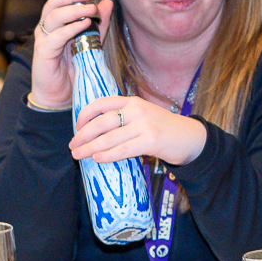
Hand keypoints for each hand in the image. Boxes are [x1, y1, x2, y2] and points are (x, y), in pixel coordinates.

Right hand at [28, 0, 108, 109]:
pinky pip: (56, 36)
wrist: (58, 97)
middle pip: (53, 3)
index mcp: (55, 24)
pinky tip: (84, 25)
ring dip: (73, 10)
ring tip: (91, 10)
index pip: (59, 1)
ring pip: (54, 16)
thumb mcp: (90, 44)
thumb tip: (107, 3)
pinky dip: (70, 28)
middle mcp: (46, 29)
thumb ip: (98, 25)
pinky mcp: (43, 53)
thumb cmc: (72, 70)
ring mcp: (43, 40)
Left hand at [72, 90, 209, 167]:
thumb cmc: (161, 129)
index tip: (76, 127)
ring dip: (90, 148)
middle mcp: (136, 109)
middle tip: (72, 146)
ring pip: (109, 138)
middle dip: (83, 135)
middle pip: (101, 122)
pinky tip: (97, 159)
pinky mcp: (151, 140)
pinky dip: (108, 155)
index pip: (101, 104)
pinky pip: (123, 149)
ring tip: (78, 155)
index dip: (85, 115)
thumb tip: (94, 132)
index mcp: (132, 101)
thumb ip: (122, 118)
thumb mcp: (142, 115)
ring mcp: (144, 124)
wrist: (189, 137)